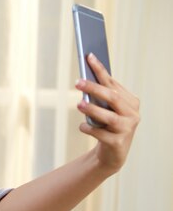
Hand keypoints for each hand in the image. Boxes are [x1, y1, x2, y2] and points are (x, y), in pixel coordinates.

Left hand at [75, 53, 139, 173]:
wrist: (112, 153)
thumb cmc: (107, 126)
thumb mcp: (105, 109)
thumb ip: (99, 97)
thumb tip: (84, 79)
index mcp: (130, 101)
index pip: (112, 83)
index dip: (100, 70)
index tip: (89, 57)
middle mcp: (132, 114)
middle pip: (113, 98)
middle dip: (94, 88)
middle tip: (78, 82)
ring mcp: (127, 129)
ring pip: (109, 117)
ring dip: (92, 109)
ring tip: (79, 105)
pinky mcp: (118, 143)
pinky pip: (101, 134)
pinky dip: (89, 129)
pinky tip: (83, 126)